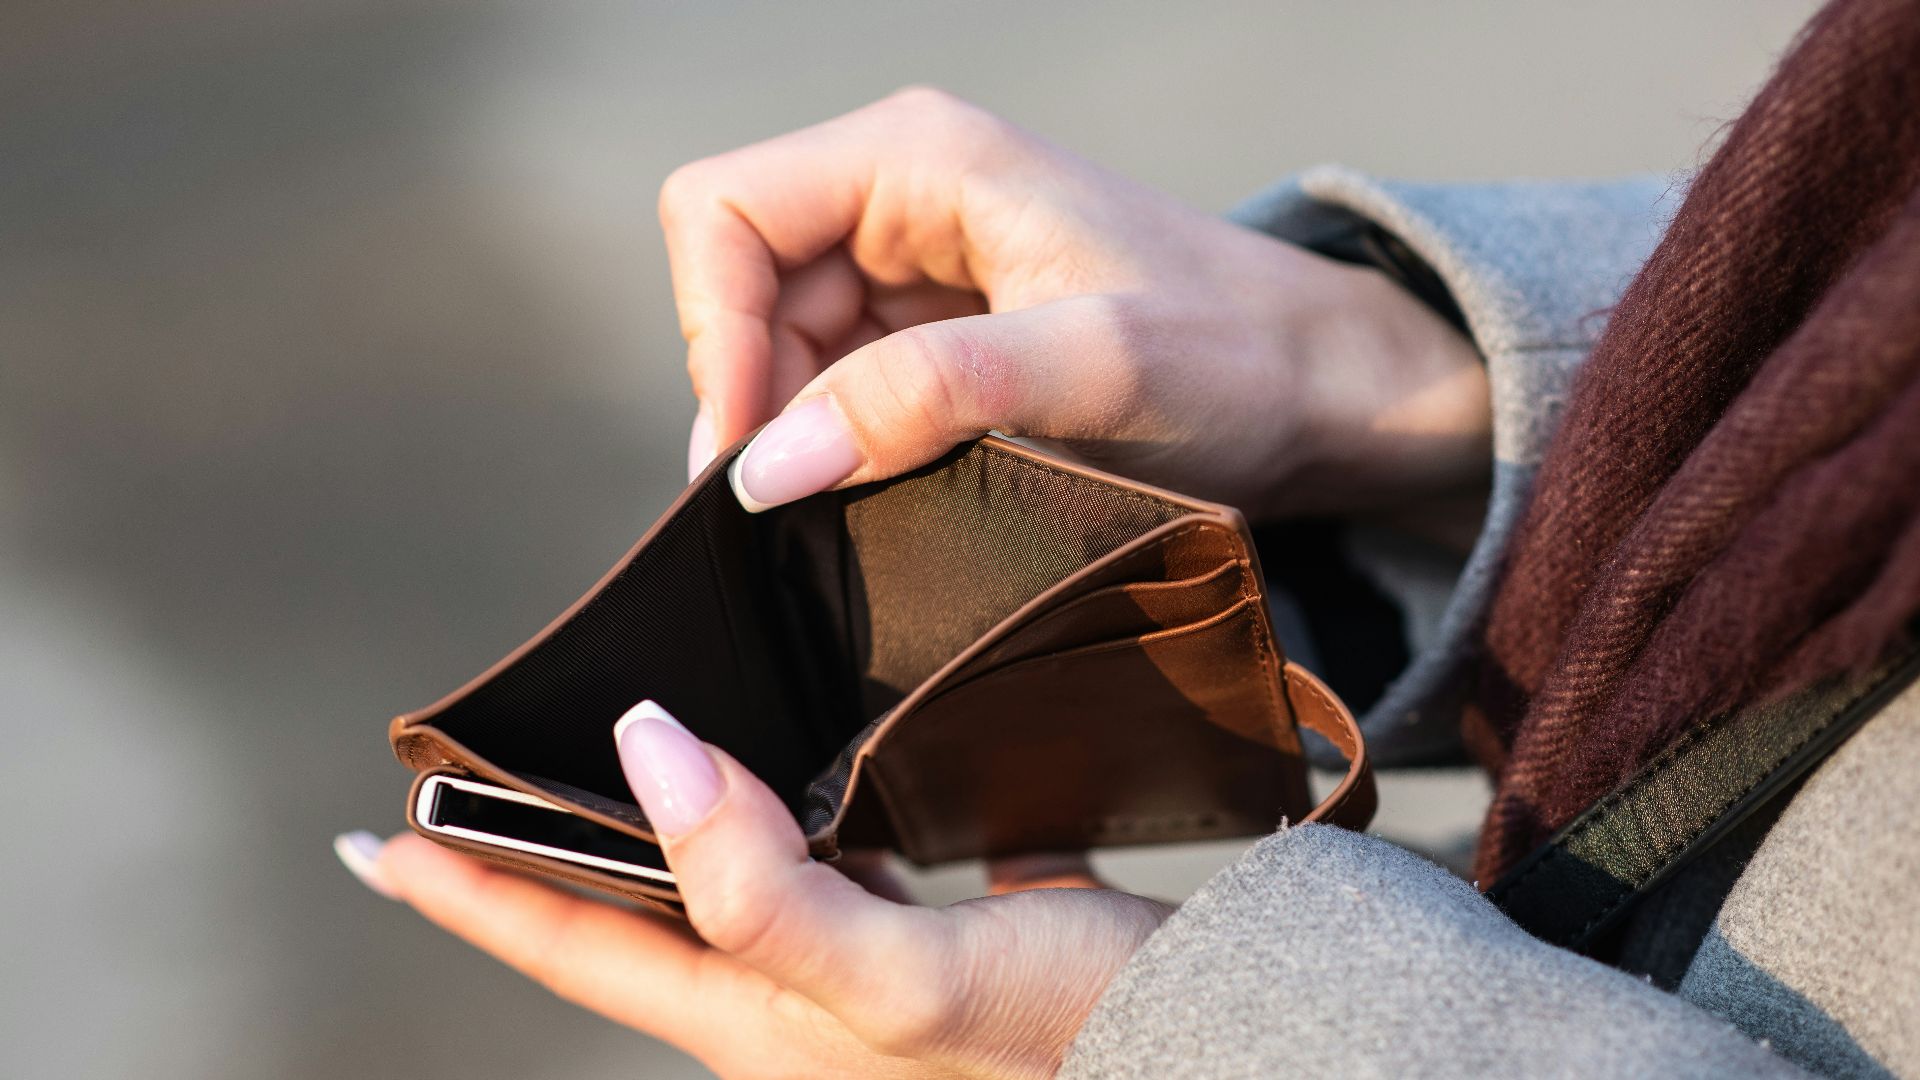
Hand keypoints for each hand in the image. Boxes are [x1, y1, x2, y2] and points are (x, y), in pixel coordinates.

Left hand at [337, 701, 1170, 1077]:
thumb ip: (761, 887)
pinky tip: (800, 757)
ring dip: (652, 826)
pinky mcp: (926, 931)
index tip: (372, 833)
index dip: (466, 892)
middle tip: (476, 772)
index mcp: (753, 1017)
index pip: (569, 947)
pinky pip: (822, 858)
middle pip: (630, 914)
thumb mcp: (902, 978)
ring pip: (719, 880)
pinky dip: (781, 805)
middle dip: (541, 850)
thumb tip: (646, 752)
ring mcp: (856, 969)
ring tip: (609, 756)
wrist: (1213, 1045)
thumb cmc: (1063, 1034)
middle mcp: (787, 998)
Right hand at [664, 87, 1487, 517]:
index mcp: (918, 156)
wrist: (1326, 394)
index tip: (756, 452)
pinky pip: (837, 387)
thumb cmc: (1238, 356)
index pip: (721, 212)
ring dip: (798, 434)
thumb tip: (769, 464)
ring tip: (858, 508)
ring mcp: (916, 267)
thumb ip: (925, 399)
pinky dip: (840, 448)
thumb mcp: (1090, 370)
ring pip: (779, 350)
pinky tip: (884, 497)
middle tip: (798, 508)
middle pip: (738, 288)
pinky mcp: (939, 335)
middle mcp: (900, 195)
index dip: (714, 332)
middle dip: (752, 399)